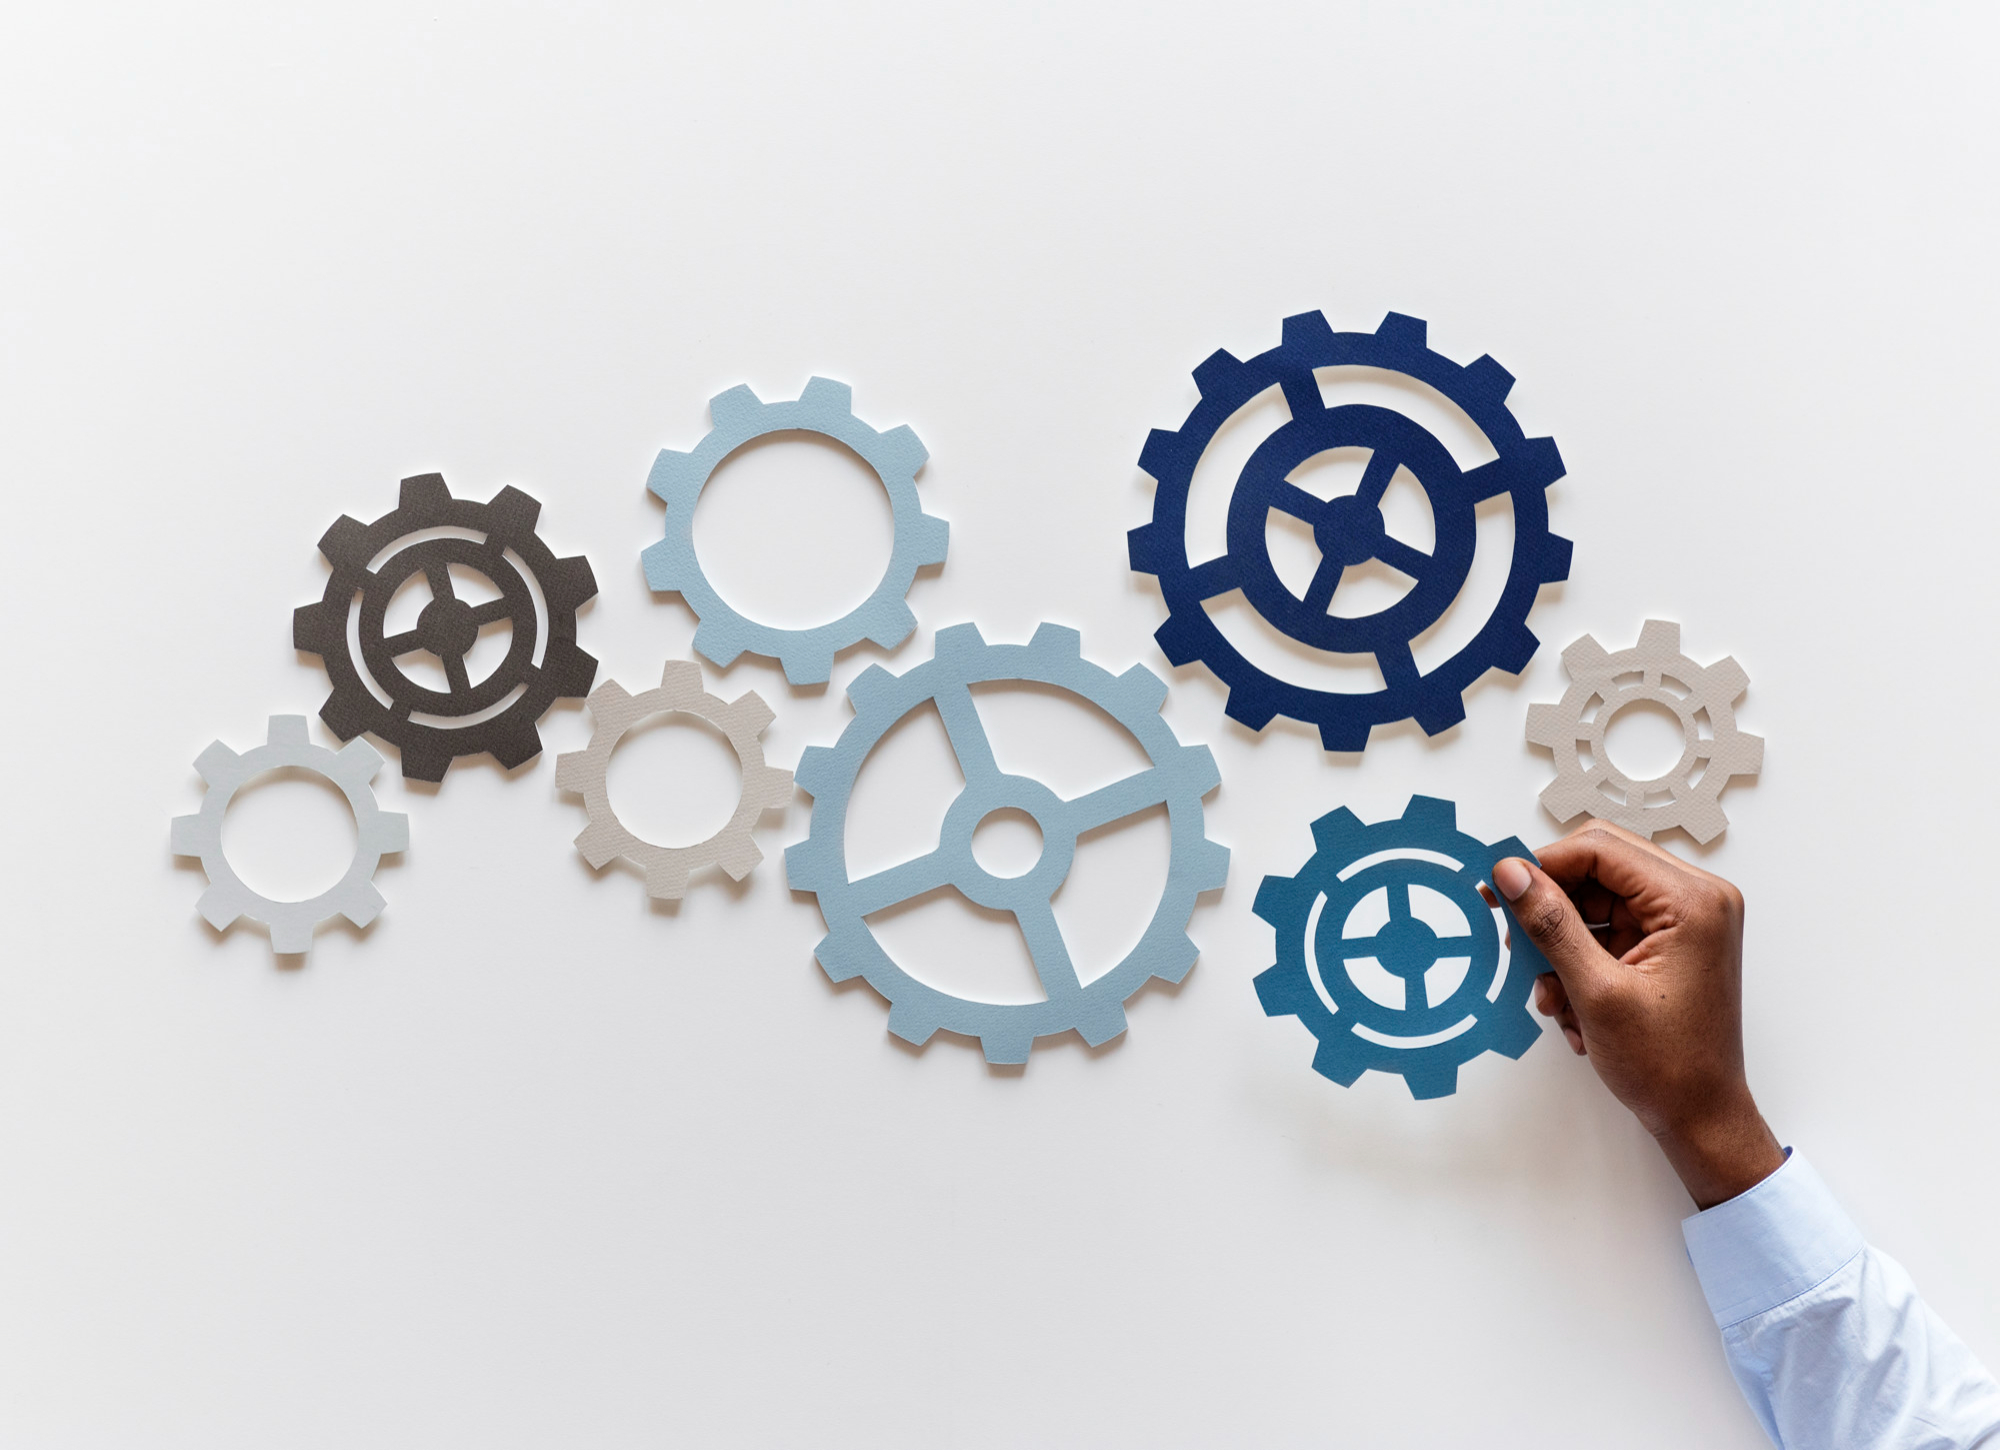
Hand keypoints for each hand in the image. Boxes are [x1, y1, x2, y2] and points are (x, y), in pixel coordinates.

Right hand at [1492, 822, 1784, 1209]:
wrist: (1701, 1118)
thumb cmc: (1668, 1065)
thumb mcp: (1596, 991)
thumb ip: (1551, 924)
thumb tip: (1511, 873)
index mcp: (1692, 901)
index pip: (1601, 849)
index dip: (1542, 865)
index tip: (1498, 890)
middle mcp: (1695, 901)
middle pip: (1597, 871)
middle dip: (1551, 909)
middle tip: (1515, 942)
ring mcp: (1682, 923)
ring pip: (1594, 902)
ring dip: (1561, 944)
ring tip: (1552, 995)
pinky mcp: (1668, 944)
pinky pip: (1604, 930)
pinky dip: (1577, 960)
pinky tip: (1571, 1005)